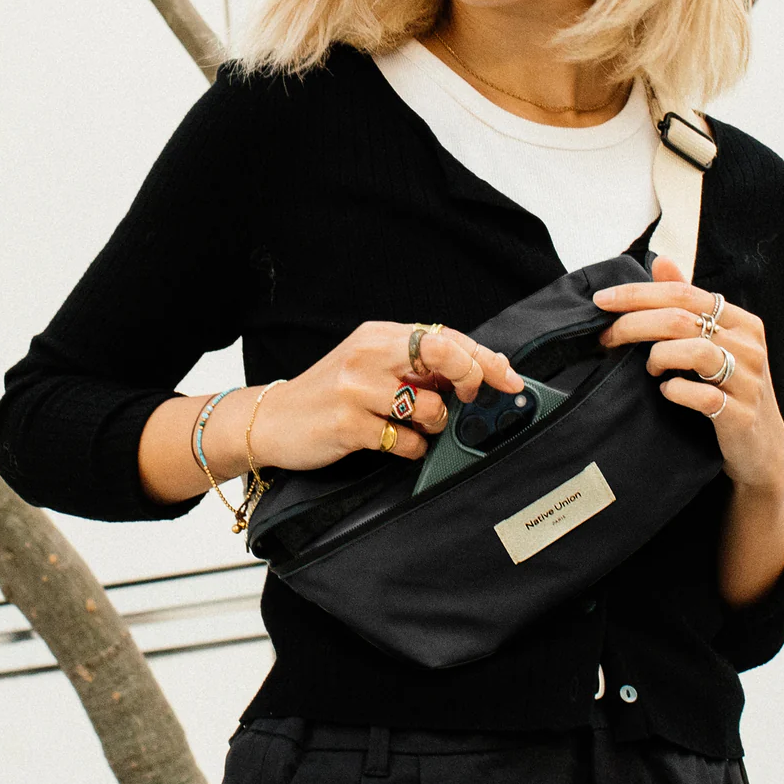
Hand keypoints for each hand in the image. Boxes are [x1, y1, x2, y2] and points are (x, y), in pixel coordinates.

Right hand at [248, 321, 523, 469]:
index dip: (484, 359)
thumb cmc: (331, 394)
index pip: (445, 337)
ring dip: (434, 424)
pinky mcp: (349, 424)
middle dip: (471, 379)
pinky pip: (406, 440)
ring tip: (413, 426)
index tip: (509, 378)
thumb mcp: (370, 364)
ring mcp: (357, 389)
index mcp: (379, 335)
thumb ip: (415, 364)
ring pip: (430, 406)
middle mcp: (369, 355)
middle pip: (444, 354)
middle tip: (470, 399)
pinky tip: (393, 442)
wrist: (274, 419)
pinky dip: (411, 447)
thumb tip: (475, 370)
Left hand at [592, 256, 783, 493]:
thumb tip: (660, 261)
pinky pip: (703, 396)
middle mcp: (748, 345)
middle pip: (681, 319)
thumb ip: (687, 303)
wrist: (759, 450)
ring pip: (695, 351)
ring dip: (658, 357)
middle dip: (633, 325)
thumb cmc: (729, 389)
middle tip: (605, 338)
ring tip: (649, 369)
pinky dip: (676, 391)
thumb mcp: (712, 343)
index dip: (638, 294)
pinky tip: (666, 392)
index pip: (683, 294)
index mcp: (740, 321)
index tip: (601, 301)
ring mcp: (747, 380)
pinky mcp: (741, 415)